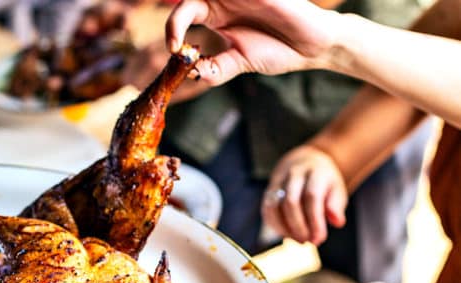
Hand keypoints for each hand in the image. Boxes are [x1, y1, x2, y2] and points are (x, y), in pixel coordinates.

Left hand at [165, 0, 339, 85]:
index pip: (182, 14)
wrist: (311, 46)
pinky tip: (229, 6)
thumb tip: (190, 75)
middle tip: (175, 44)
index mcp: (214, 14)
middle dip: (176, 19)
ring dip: (191, 5)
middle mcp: (223, 0)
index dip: (172, 29)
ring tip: (187, 28)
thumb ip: (213, 69)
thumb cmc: (277, 50)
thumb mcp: (238, 62)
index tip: (174, 50)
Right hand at [261, 145, 346, 244]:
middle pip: (291, 202)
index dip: (314, 221)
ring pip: (274, 206)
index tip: (318, 239)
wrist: (304, 162)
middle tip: (307, 241)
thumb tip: (337, 222)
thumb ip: (336, 205)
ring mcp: (278, 180)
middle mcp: (294, 174)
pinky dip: (274, 225)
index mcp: (315, 172)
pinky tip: (286, 234)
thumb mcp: (336, 189)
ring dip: (284, 228)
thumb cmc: (323, 181)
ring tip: (297, 240)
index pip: (312, 197)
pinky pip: (266, 209)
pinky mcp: (268, 190)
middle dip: (298, 226)